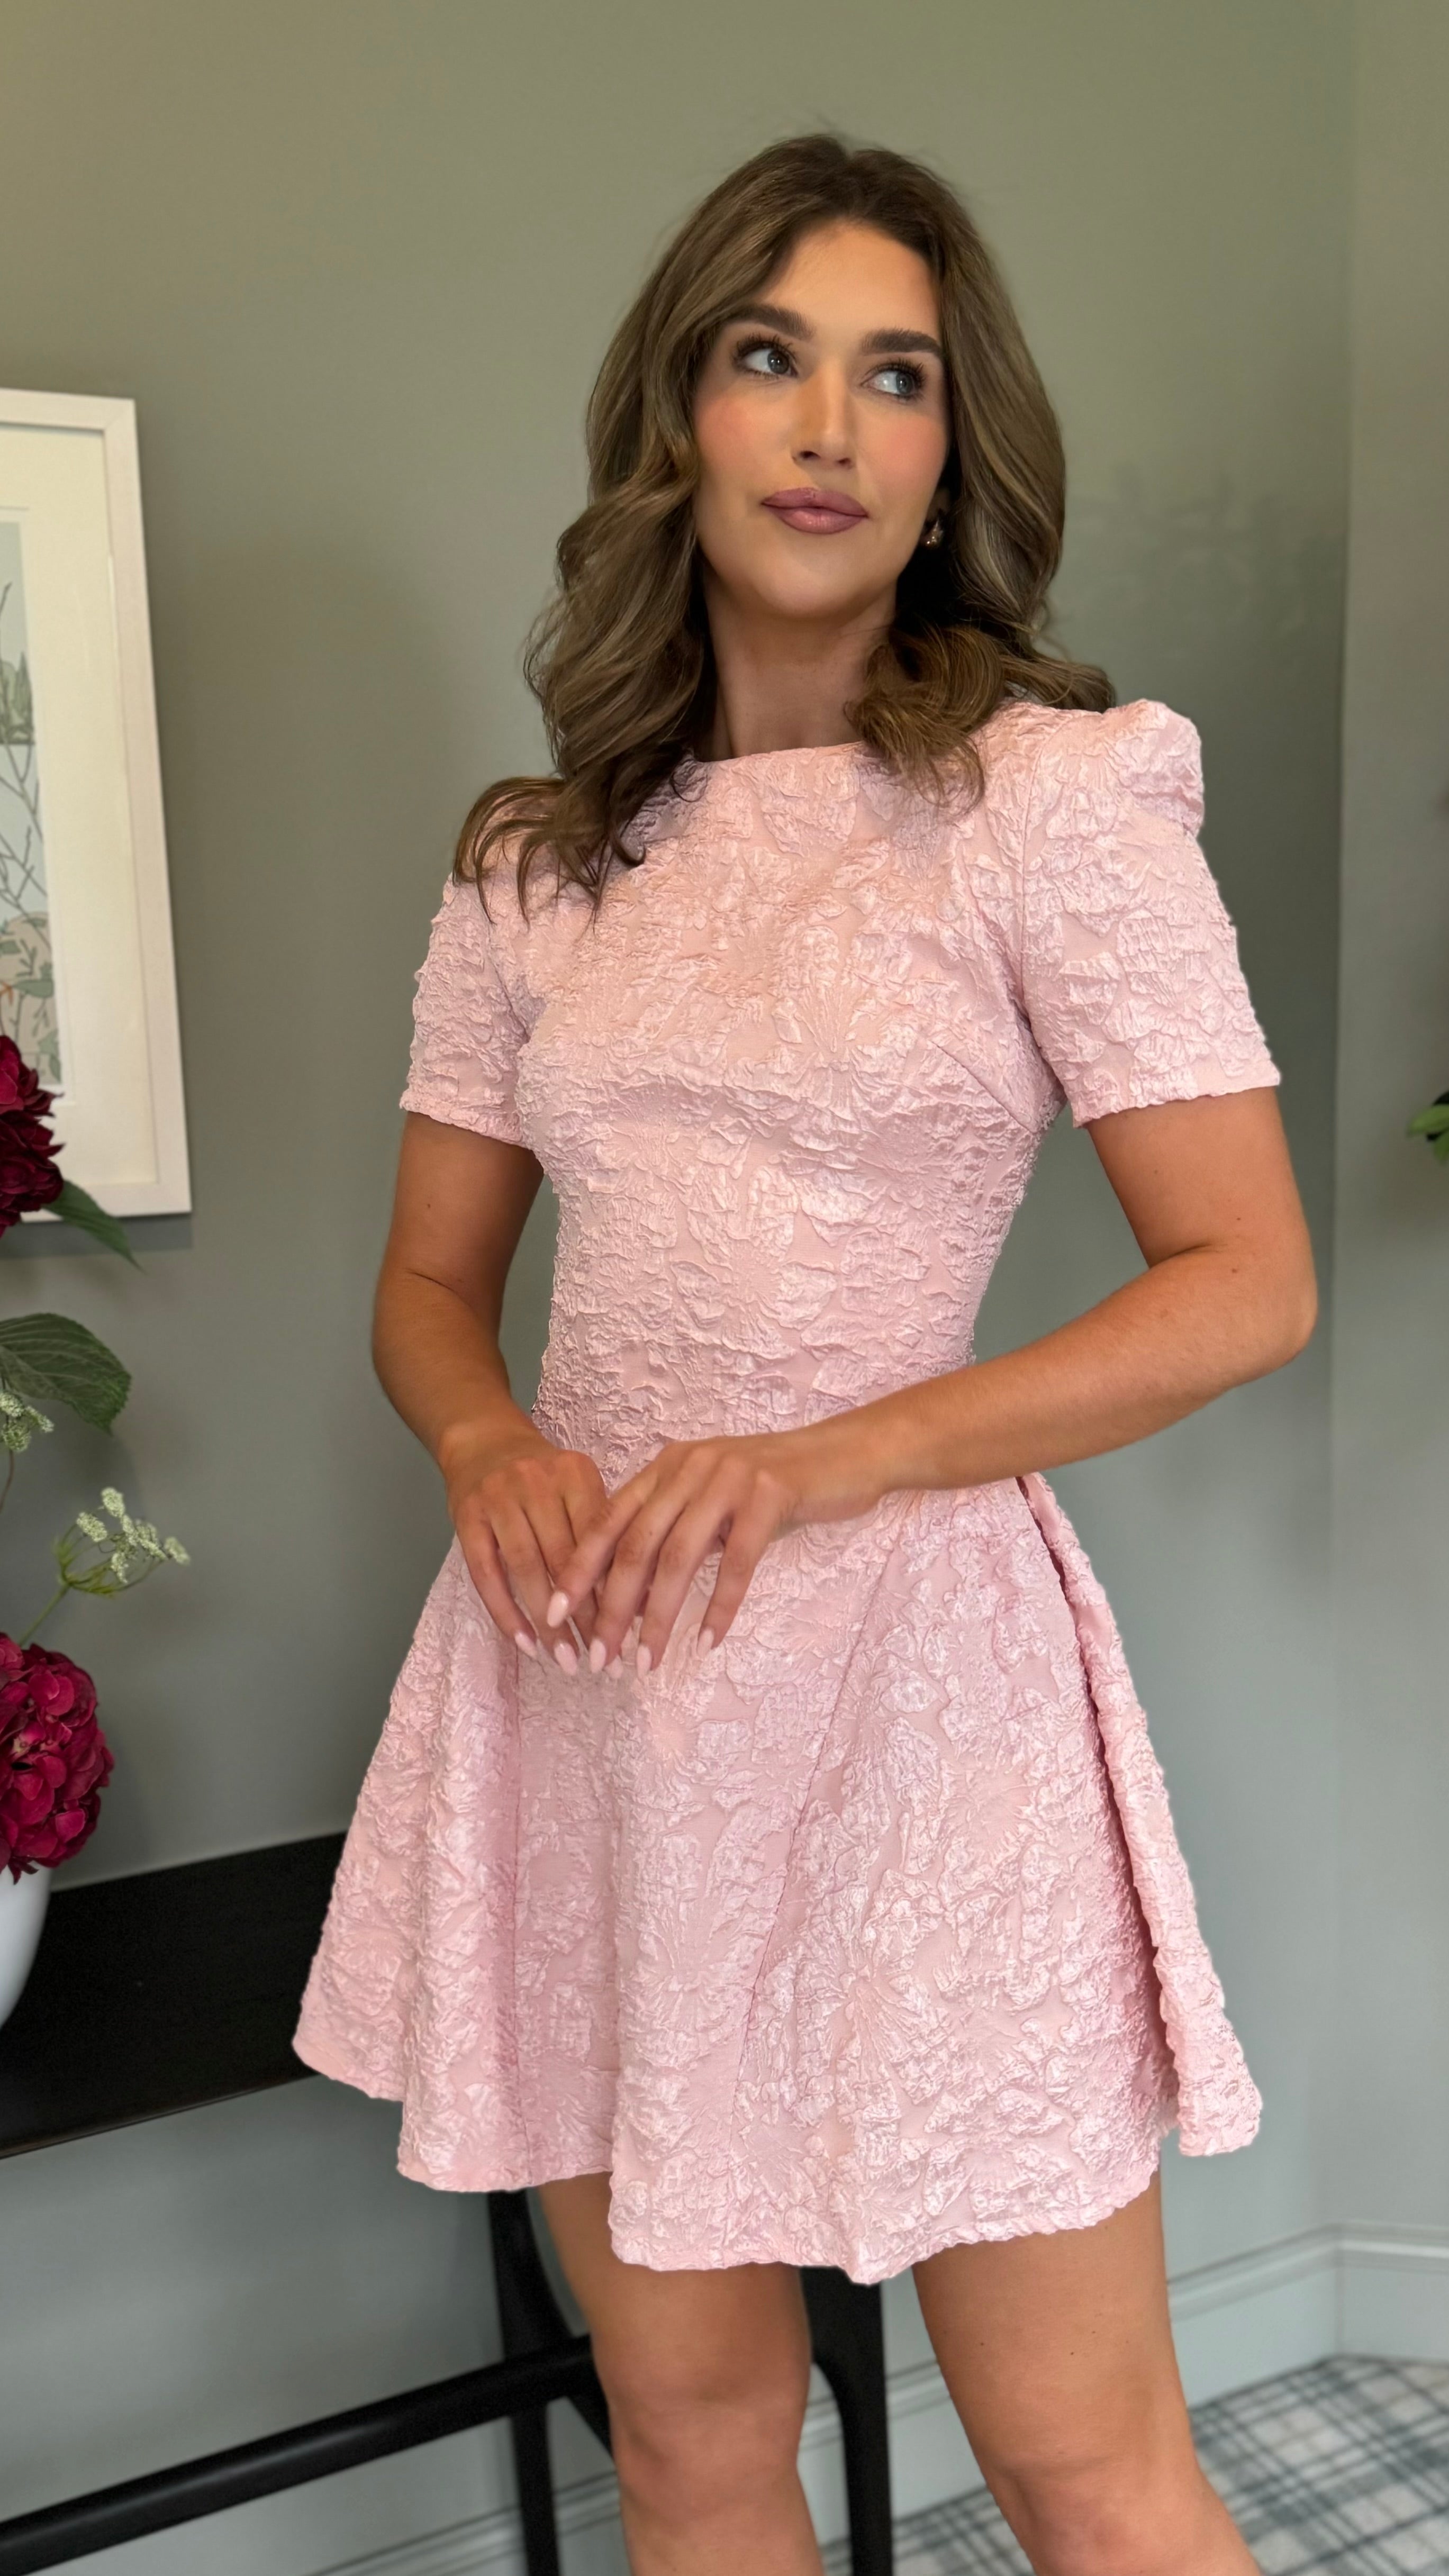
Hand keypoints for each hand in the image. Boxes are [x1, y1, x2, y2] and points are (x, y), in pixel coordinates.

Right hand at [442, 1425, 611, 1672]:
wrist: (484, 1441)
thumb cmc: (543, 1478)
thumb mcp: (578, 1489)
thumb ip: (605, 1535)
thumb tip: (640, 1600)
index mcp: (575, 1474)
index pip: (599, 1538)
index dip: (614, 1587)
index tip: (630, 1630)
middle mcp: (537, 1482)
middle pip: (565, 1557)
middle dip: (586, 1613)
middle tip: (604, 1656)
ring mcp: (498, 1499)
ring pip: (527, 1568)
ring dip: (547, 1621)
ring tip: (567, 1659)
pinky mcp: (467, 1518)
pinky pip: (486, 1574)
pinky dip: (506, 1613)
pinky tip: (526, 1643)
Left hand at [544, 1420, 887, 1676]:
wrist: (846, 1455)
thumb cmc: (777, 1485)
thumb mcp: (713, 1497)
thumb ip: (674, 1527)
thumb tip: (627, 1591)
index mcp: (669, 1465)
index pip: (609, 1520)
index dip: (578, 1568)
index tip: (554, 1613)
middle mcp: (691, 1465)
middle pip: (636, 1544)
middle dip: (612, 1607)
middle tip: (599, 1656)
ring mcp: (730, 1477)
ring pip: (679, 1557)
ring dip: (659, 1617)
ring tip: (647, 1663)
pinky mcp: (770, 1495)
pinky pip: (737, 1562)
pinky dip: (720, 1606)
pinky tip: (708, 1641)